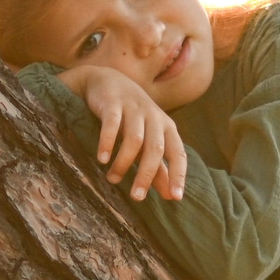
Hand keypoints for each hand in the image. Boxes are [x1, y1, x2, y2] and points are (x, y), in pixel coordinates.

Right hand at [58, 65, 186, 201]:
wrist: (105, 82)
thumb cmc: (131, 117)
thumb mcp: (147, 141)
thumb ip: (159, 168)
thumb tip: (171, 196)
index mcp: (167, 127)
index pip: (178, 153)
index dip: (178, 174)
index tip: (175, 198)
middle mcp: (154, 117)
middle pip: (155, 149)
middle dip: (146, 175)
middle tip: (136, 197)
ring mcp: (134, 108)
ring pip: (134, 139)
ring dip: (123, 162)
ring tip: (112, 178)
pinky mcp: (113, 103)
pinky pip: (112, 125)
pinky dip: (107, 142)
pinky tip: (101, 159)